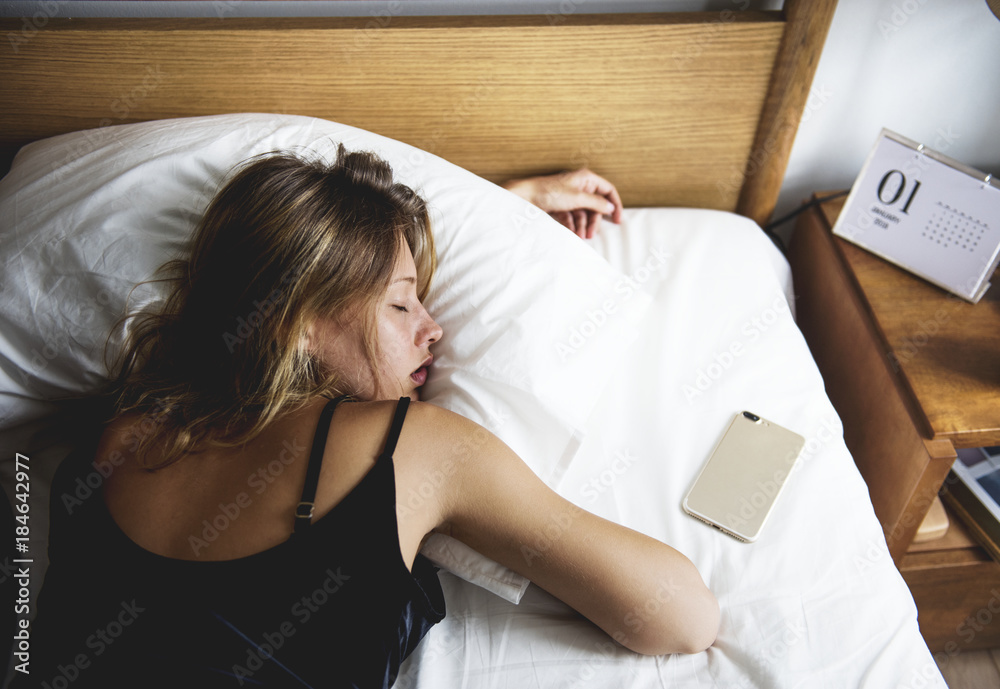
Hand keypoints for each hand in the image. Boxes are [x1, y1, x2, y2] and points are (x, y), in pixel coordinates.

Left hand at [503, 168, 622, 238]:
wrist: (526, 197)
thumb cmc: (550, 192)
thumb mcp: (578, 198)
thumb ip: (597, 203)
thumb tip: (611, 208)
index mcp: (587, 179)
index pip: (608, 190)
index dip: (615, 204)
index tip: (618, 220)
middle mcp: (580, 186)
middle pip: (595, 205)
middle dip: (594, 221)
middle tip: (591, 234)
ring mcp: (570, 196)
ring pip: (583, 213)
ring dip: (583, 226)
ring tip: (580, 236)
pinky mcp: (561, 206)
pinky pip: (572, 217)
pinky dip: (572, 225)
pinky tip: (571, 233)